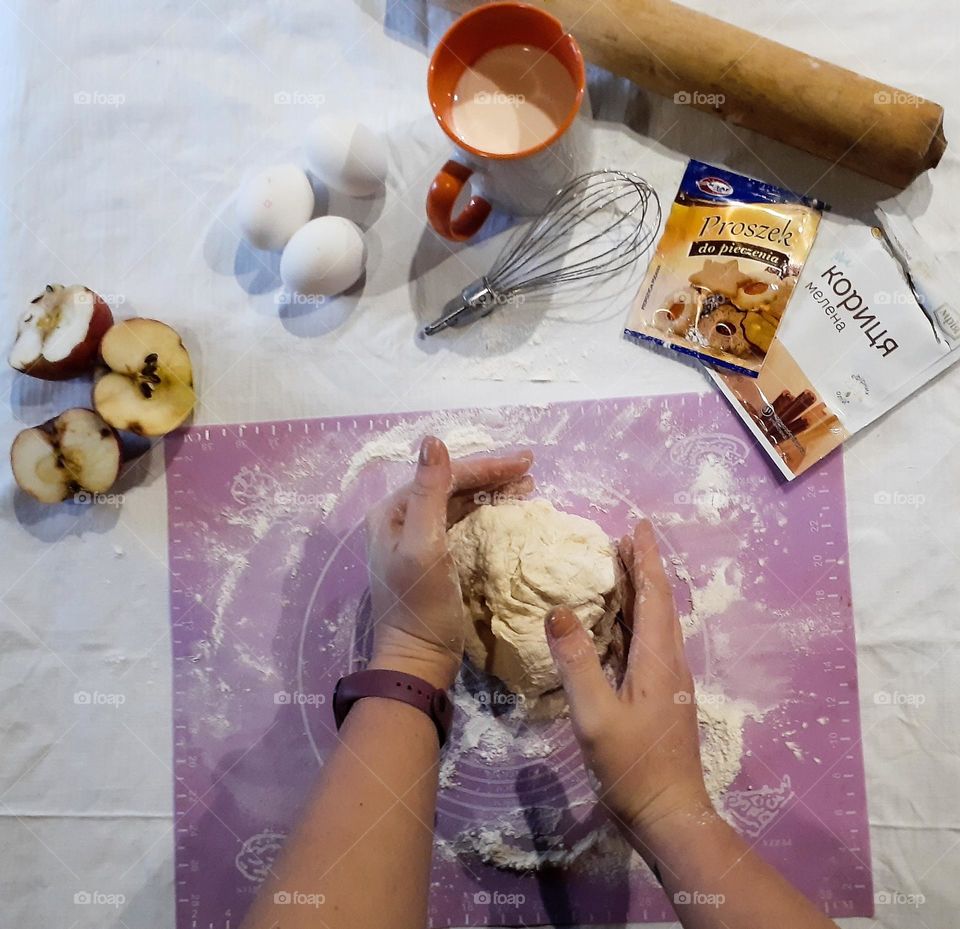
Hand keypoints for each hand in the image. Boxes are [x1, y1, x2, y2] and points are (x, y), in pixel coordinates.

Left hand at [366, 436, 533, 688]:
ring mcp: (417, 539)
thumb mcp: (424, 547)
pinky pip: (463, 523)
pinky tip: (506, 510)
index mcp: (393, 511)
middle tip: (531, 469)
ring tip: (526, 486)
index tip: (526, 461)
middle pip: (452, 485)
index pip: (444, 475)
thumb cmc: (420, 606)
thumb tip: (433, 439)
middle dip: (491, 475)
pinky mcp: (434, 559)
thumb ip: (429, 493)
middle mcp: (401, 519)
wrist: (417, 661)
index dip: (485, 466)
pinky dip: (486, 513)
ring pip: (459, 502)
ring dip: (491, 491)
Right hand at [545, 520, 711, 853]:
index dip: (646, 559)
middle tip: (623, 540)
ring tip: (621, 570)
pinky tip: (619, 626)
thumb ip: (578, 663)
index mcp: (659, 659)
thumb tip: (559, 610)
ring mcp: (668, 681)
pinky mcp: (661, 697)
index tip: (638, 527)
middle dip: (644, 569)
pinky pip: (650, 642)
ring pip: (657, 623)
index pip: (654, 596)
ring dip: (641, 592)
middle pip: (660, 604)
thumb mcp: (596, 716)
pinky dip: (636, 619)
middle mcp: (670, 663)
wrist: (670, 815)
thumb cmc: (633, 767)